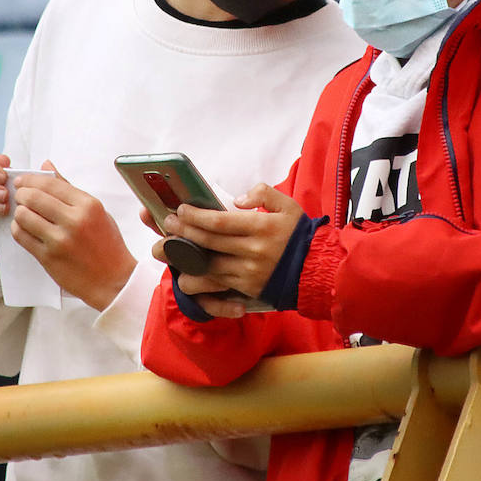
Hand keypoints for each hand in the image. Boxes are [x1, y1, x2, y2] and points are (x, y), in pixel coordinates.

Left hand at [10, 161, 135, 310]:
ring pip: (23, 215)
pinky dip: (18, 229)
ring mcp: (60, 240)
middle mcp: (74, 221)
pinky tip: (24, 228)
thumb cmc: (107, 244)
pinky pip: (22, 236)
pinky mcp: (49, 258)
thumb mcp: (95, 211)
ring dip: (19, 212)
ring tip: (24, 214)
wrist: (114, 280)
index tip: (22, 181)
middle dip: (21, 194)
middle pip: (33, 197)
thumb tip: (47, 165)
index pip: (50, 183)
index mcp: (88, 205)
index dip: (30, 179)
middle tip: (20, 196)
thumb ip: (69, 188)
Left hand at [152, 184, 302, 317]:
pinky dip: (198, 279)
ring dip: (183, 257)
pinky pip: (217, 284)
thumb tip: (239, 200)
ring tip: (164, 248)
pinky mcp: (247, 287)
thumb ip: (263, 193)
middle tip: (167, 223)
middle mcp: (253, 251)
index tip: (181, 210)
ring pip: (208, 265)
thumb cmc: (299, 234)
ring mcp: (248, 272)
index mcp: (261, 227)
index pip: (220, 221)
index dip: (196, 216)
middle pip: (209, 241)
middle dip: (183, 232)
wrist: (316, 270)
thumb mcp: (288, 205)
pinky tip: (183, 273)